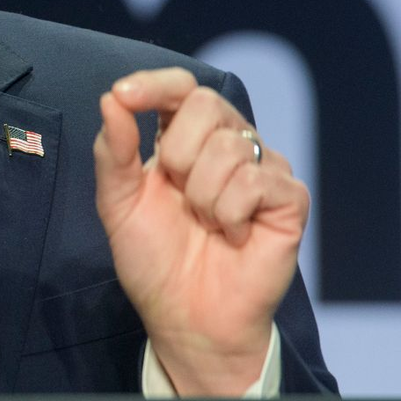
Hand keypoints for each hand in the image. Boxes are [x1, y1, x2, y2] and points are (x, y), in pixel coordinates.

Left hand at [93, 68, 308, 395]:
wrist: (186, 317)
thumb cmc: (153, 258)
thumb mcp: (118, 201)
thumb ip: (113, 150)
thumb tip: (111, 99)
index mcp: (183, 136)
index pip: (179, 86)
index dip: (154, 83)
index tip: (125, 95)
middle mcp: (227, 142)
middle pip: (205, 103)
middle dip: (177, 152)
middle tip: (178, 194)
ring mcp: (262, 168)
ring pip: (229, 146)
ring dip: (202, 196)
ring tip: (205, 224)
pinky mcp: (289, 198)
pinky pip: (256, 181)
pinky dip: (230, 214)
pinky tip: (233, 235)